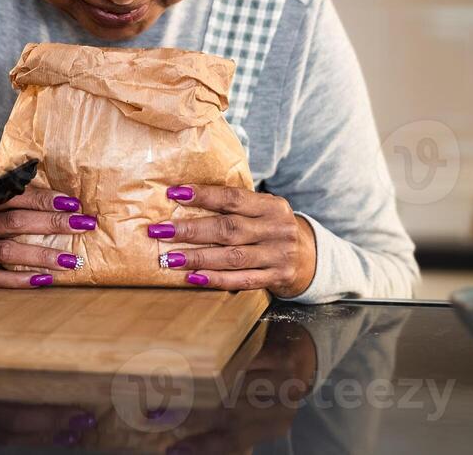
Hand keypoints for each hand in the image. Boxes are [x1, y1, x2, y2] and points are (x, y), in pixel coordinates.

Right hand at [0, 186, 95, 287]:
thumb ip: (13, 203)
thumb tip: (61, 204)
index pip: (15, 196)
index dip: (44, 199)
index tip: (73, 204)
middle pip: (15, 221)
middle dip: (52, 223)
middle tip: (83, 226)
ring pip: (7, 251)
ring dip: (41, 255)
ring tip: (71, 260)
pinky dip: (20, 280)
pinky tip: (45, 281)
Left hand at [149, 185, 316, 296]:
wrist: (312, 258)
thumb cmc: (272, 229)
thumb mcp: (264, 210)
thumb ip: (236, 205)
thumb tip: (184, 196)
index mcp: (271, 206)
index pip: (233, 197)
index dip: (203, 195)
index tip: (173, 193)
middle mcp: (277, 229)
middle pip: (229, 229)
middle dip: (191, 230)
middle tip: (160, 230)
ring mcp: (278, 255)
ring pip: (232, 257)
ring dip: (197, 257)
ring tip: (169, 258)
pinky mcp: (277, 278)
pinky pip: (242, 280)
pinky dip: (216, 279)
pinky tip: (193, 277)